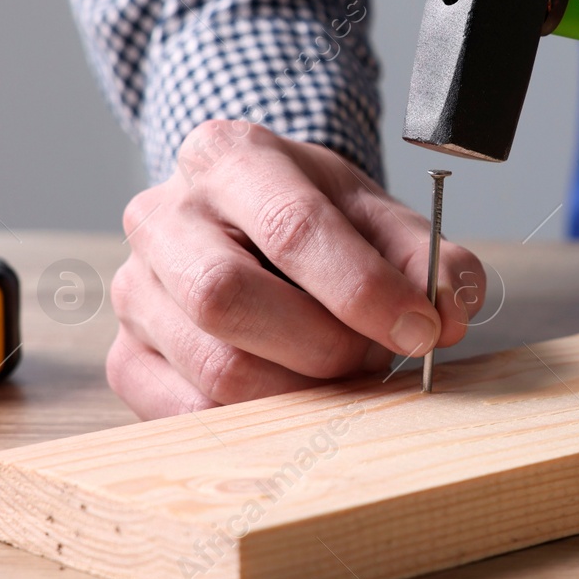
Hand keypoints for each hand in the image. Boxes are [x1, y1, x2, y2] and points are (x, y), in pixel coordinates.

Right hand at [108, 121, 483, 416]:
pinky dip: (259, 421)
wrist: (251, 221)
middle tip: (374, 356)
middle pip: (228, 298)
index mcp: (229, 157)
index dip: (363, 287)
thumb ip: (426, 254)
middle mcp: (163, 216)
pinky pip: (189, 413)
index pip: (292, 227)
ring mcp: (135, 290)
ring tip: (341, 368)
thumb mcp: (377, 213)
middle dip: (322, 344)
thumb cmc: (314, 216)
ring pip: (212, 366)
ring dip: (300, 389)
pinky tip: (298, 397)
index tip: (420, 328)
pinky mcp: (126, 357)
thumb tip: (452, 311)